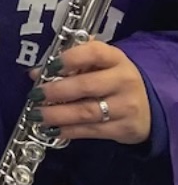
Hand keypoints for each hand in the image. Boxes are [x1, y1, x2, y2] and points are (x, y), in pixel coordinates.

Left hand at [30, 41, 151, 144]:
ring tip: (37, 115)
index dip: (70, 58)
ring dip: (58, 114)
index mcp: (115, 58)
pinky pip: (92, 131)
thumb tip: (37, 72)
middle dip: (57, 91)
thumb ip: (72, 62)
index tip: (48, 67)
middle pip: (86, 86)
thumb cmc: (113, 78)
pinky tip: (52, 129)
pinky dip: (69, 131)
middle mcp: (123, 80)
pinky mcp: (124, 129)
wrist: (148, 107)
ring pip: (87, 111)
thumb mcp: (100, 63)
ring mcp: (126, 106)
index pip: (93, 52)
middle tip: (35, 95)